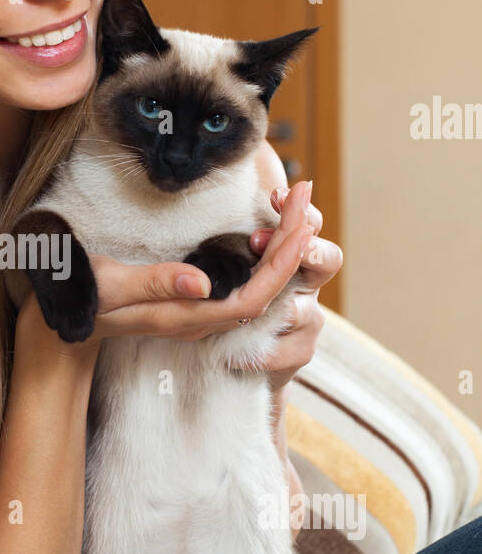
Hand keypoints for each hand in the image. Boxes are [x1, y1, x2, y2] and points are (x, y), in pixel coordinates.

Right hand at [76, 199, 314, 349]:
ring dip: (279, 247)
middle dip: (290, 244)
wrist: (65, 327)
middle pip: (263, 289)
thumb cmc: (83, 300)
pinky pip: (241, 282)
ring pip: (256, 285)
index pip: (251, 298)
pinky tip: (266, 231)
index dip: (281, 264)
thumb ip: (155, 284)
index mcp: (184, 318)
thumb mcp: (109, 286)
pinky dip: (260, 254)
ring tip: (295, 208)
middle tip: (305, 197)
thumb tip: (203, 282)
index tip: (299, 224)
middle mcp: (199, 319)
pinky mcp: (193, 302)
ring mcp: (197, 312)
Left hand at [236, 179, 342, 388]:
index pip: (307, 225)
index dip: (299, 211)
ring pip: (307, 312)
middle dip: (314, 251)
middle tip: (298, 241)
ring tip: (252, 314)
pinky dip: (268, 353)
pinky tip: (242, 355)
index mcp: (290, 257)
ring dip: (285, 310)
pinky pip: (291, 352)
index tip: (276, 195)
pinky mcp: (300, 353)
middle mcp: (305, 284)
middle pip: (329, 260)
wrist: (233, 358)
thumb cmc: (229, 304)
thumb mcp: (225, 269)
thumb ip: (234, 243)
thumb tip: (241, 225)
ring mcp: (307, 320)